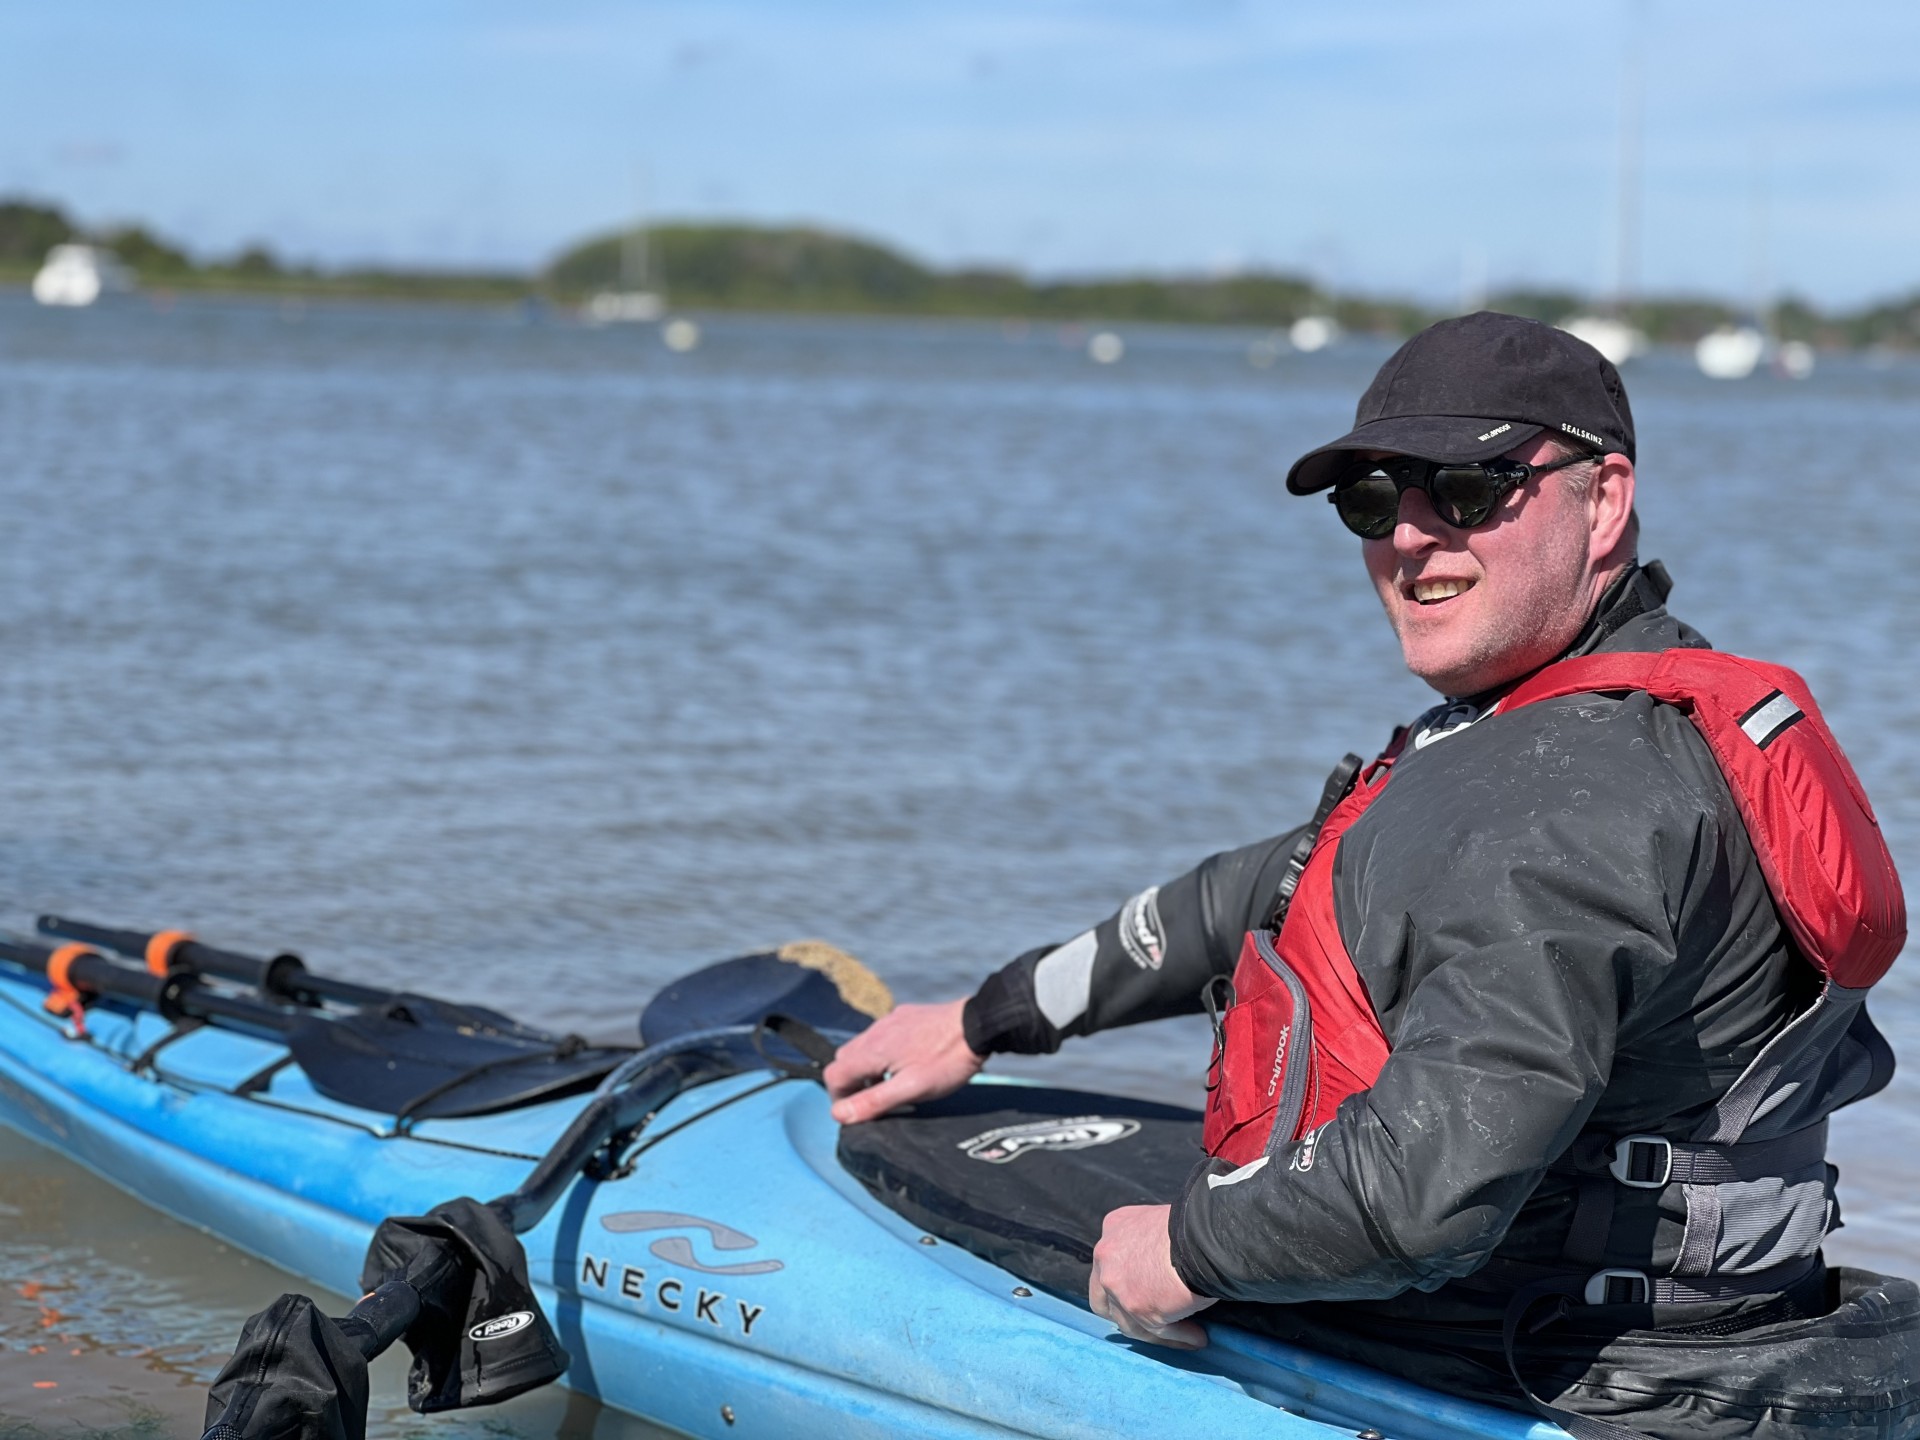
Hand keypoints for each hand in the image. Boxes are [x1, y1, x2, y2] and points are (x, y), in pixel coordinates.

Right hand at [824, 999, 984, 1123]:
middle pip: (844, 1058)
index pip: (833, 1074)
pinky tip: (905, 1062)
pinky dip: (882, 1053)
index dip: (838, 1097)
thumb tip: (838, 1114)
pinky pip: (882, 1034)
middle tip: (869, 1101)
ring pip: (863, 1045)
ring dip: (866, 1068)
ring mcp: (891, 1020)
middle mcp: (876, 1031)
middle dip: (850, 1082)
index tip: (854, 1112)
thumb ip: (873, 1101)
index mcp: (872, 1049)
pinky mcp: (906, 1015)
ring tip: (889, 1085)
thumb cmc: (946, 1061)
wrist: (977, 1025)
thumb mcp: (911, 1089)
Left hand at [1088, 1205, 1214, 1349]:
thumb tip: (1167, 1275)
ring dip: (1159, 1331)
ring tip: (1190, 1334)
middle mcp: (1106, 1255)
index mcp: (1114, 1227)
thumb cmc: (1195, 1226)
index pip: (1110, 1264)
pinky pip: (1156, 1331)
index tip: (1149, 1295)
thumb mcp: (1163, 1223)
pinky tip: (1197, 1338)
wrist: (1204, 1236)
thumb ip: (1153, 1247)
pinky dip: (1177, 1337)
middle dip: (1127, 1315)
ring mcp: (1117, 1284)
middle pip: (1104, 1298)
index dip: (1126, 1284)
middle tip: (1155, 1323)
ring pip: (1129, 1322)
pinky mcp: (1136, 1307)